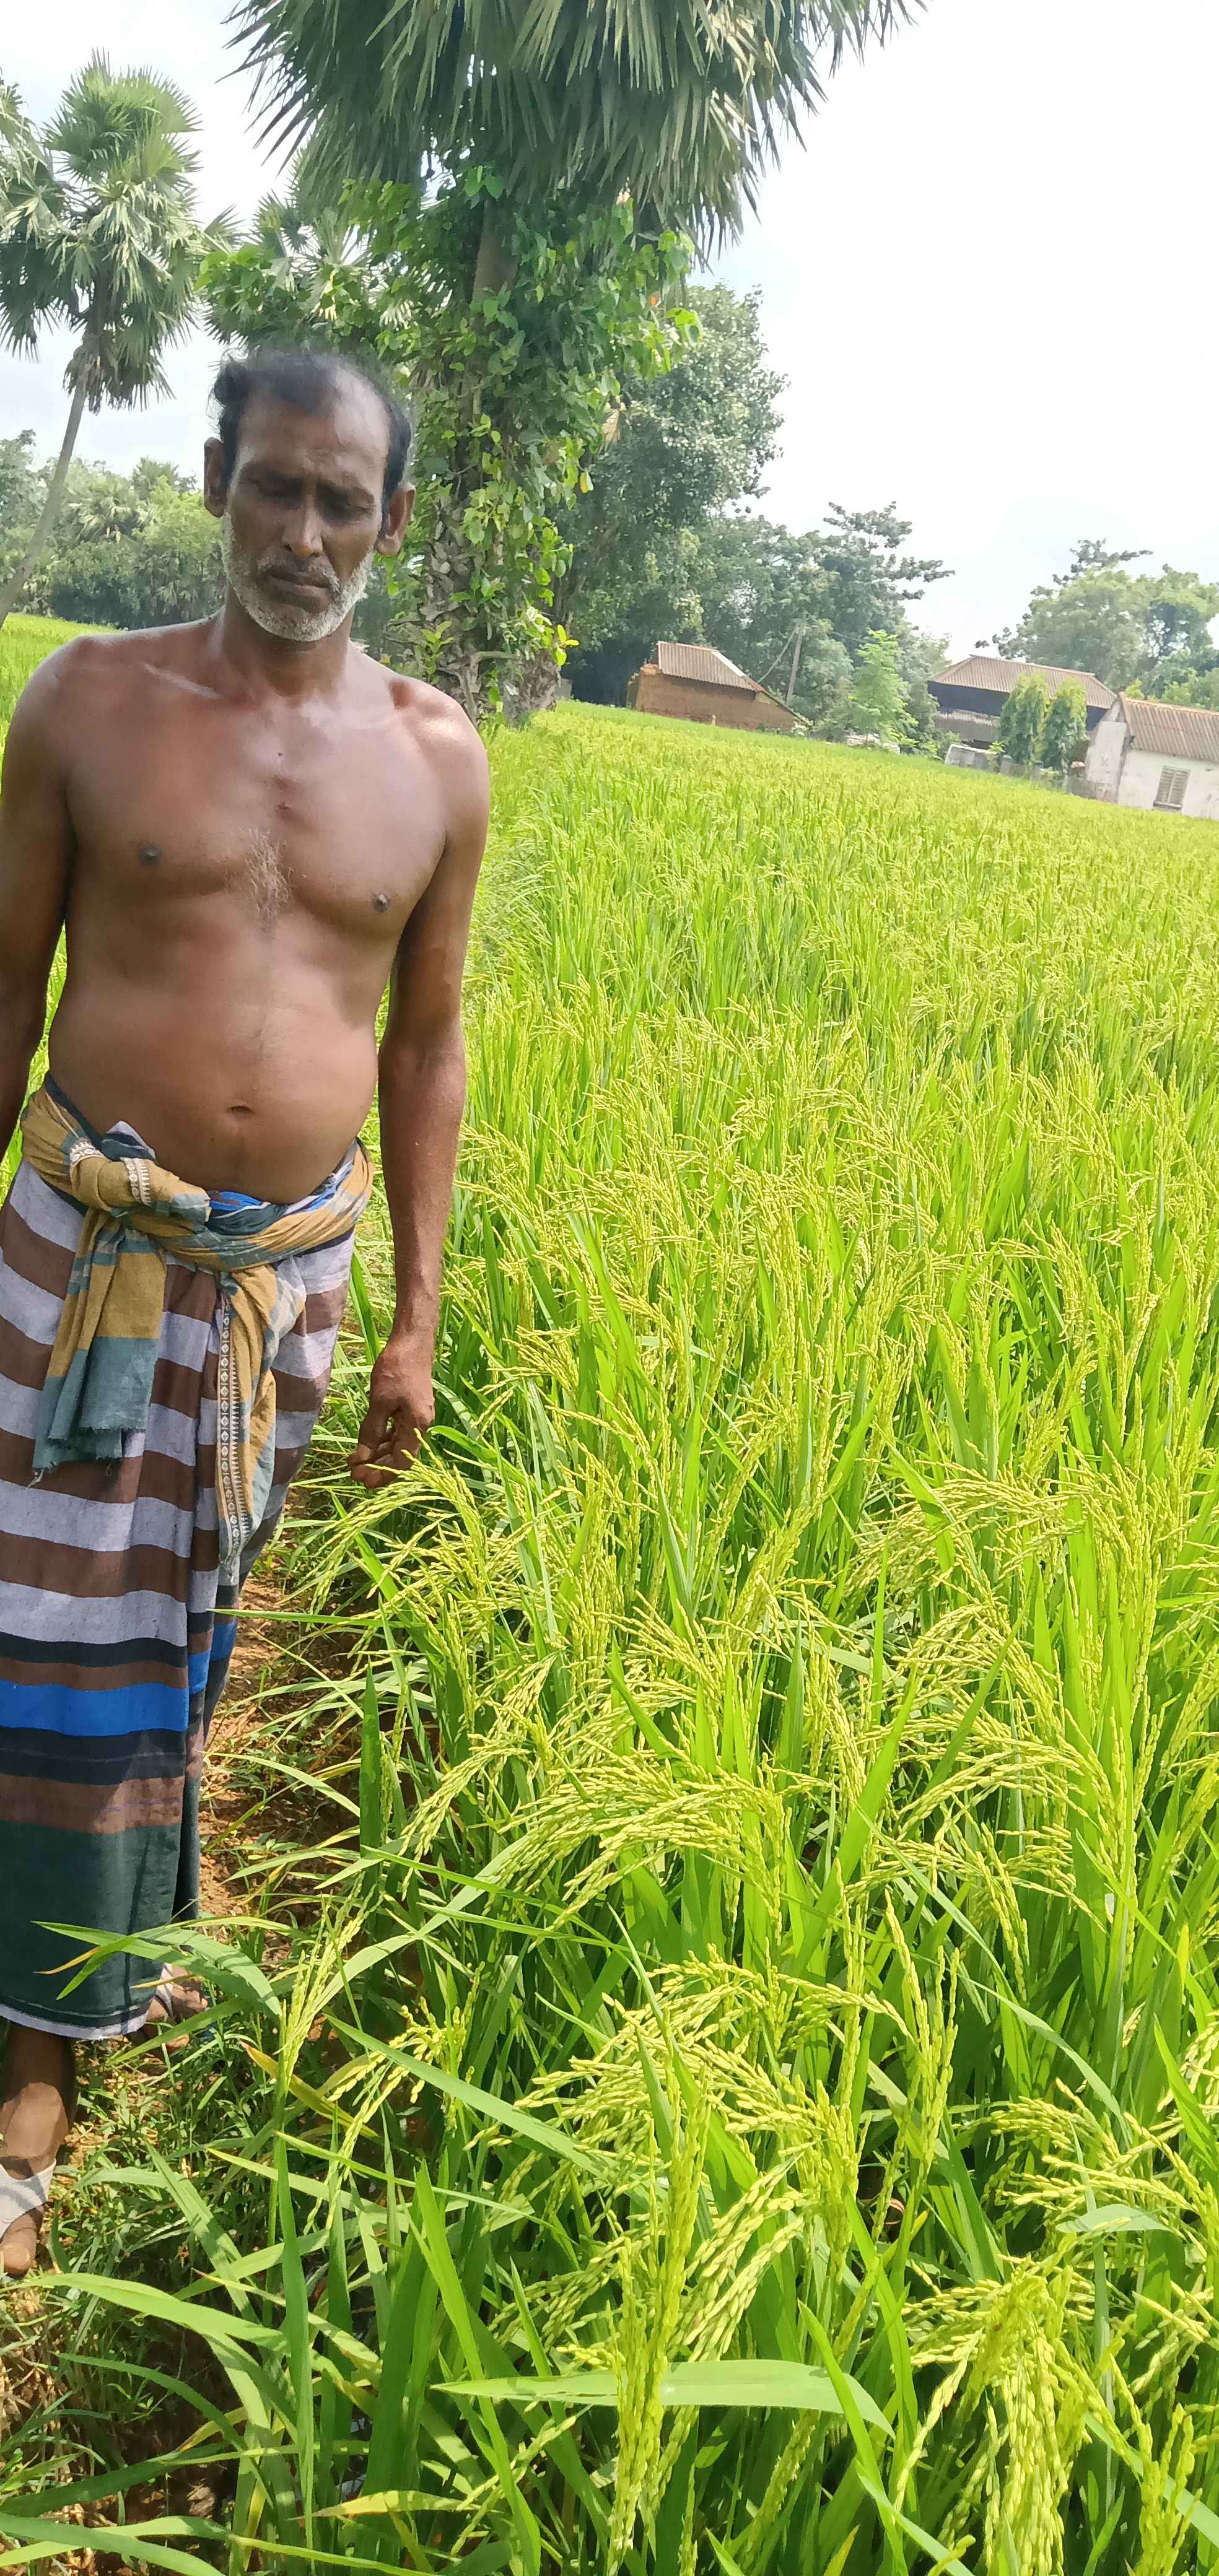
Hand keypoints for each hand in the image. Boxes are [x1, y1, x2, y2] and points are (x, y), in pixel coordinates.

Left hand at [349, 1328, 435, 1488]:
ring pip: (397, 1445)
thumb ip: (371, 1431)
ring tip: (355, 1461)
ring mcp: (416, 1417)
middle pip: (400, 1456)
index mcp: (417, 1425)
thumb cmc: (397, 1369)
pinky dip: (382, 1440)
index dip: (383, 1474)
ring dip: (377, 1455)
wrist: (412, 1343)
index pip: (402, 1462)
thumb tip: (362, 1458)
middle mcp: (420, 1425)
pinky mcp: (410, 1410)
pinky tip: (366, 1444)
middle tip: (353, 1473)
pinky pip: (396, 1432)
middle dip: (377, 1467)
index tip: (362, 1479)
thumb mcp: (380, 1402)